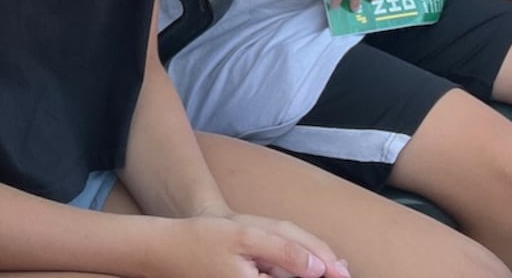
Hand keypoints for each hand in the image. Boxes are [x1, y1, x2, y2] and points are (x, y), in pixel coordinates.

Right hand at [155, 213, 348, 277]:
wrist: (164, 250)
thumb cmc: (202, 240)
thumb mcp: (246, 238)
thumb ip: (286, 253)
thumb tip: (322, 268)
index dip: (328, 274)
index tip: (347, 271)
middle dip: (320, 273)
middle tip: (345, 269)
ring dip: (305, 274)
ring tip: (333, 268)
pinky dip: (286, 273)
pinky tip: (302, 267)